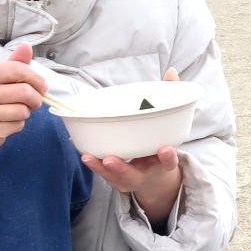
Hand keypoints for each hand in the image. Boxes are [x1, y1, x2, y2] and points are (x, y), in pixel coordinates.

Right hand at [0, 43, 45, 170]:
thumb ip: (13, 63)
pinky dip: (19, 124)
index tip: (42, 85)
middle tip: (34, 101)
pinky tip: (7, 122)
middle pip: (23, 92)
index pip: (16, 69)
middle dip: (36, 97)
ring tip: (17, 111)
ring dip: (26, 112)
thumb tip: (27, 46)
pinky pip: (17, 126)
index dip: (36, 77)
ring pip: (22, 111)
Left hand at [80, 67, 183, 223]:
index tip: (166, 149)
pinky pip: (100, 171)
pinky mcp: (113, 177)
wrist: (154, 178)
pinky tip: (79, 146)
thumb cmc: (160, 146)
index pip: (168, 161)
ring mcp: (127, 179)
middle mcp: (145, 174)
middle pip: (133, 174)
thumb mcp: (170, 126)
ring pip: (112, 176)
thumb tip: (171, 71)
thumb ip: (171, 99)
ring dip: (98, 167)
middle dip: (121, 168)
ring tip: (86, 156)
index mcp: (163, 163)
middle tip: (110, 159)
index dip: (168, 156)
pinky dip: (91, 160)